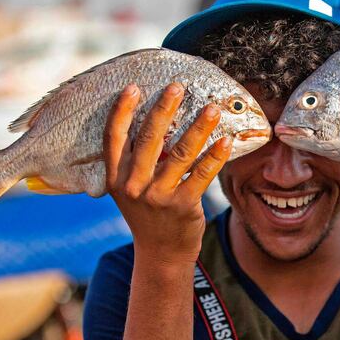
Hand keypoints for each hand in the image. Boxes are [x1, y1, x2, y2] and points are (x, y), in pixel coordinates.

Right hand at [104, 83, 231, 261]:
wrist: (161, 253)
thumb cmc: (147, 214)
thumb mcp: (130, 190)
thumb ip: (135, 162)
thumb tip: (155, 122)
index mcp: (116, 178)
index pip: (113, 139)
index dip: (121, 111)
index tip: (133, 87)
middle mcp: (134, 186)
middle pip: (149, 139)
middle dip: (164, 109)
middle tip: (177, 86)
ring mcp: (158, 196)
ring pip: (180, 153)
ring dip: (198, 127)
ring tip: (212, 108)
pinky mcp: (183, 205)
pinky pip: (202, 174)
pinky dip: (215, 156)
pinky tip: (225, 140)